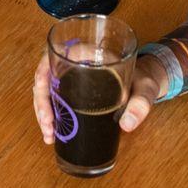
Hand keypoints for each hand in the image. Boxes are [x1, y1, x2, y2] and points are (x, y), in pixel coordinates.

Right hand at [32, 52, 163, 142]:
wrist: (146, 83)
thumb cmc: (144, 79)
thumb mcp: (146, 88)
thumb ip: (141, 103)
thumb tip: (127, 125)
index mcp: (90, 52)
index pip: (56, 54)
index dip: (43, 73)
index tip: (42, 92)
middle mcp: (77, 62)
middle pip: (46, 76)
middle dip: (41, 102)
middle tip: (48, 125)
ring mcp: (73, 77)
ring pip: (47, 91)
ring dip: (43, 112)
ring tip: (49, 135)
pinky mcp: (74, 90)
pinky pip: (55, 99)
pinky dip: (50, 116)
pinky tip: (52, 133)